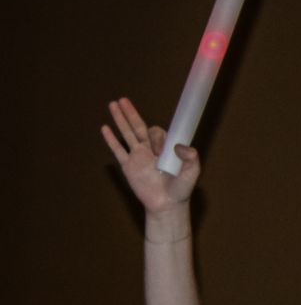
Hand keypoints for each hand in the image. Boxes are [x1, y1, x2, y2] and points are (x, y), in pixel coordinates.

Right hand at [101, 98, 199, 214]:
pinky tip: (104, 128)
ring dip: (120, 119)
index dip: (157, 138)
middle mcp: (150, 149)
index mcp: (166, 148)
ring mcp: (138, 156)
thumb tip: (178, 145)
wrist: (167, 205)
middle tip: (123, 100)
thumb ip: (191, 158)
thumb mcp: (192, 172)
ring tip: (113, 104)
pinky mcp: (128, 166)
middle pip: (139, 126)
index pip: (157, 133)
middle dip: (131, 113)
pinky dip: (111, 139)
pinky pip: (118, 150)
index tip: (159, 151)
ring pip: (127, 134)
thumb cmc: (181, 189)